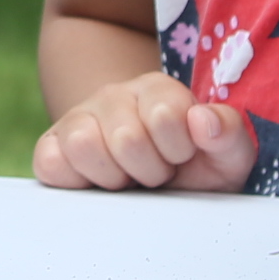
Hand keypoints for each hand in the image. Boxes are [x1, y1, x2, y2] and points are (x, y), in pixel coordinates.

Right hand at [31, 71, 256, 192]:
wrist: (155, 188)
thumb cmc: (193, 170)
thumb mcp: (226, 156)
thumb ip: (228, 134)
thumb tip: (202, 121)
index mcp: (157, 91)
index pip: (165, 115)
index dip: (179, 148)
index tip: (183, 156)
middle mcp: (113, 97)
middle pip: (126, 138)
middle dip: (149, 170)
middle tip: (157, 174)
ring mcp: (77, 120)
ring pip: (83, 143)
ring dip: (113, 176)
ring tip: (128, 179)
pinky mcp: (51, 149)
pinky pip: (50, 162)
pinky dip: (75, 180)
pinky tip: (97, 183)